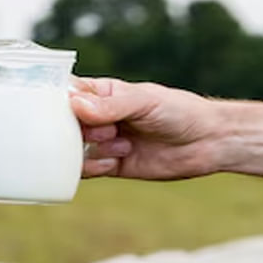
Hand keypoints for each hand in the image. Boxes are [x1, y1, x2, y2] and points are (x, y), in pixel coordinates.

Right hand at [70, 77, 226, 179]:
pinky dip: (93, 167)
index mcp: (103, 93)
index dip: (55, 100)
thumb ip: (111, 105)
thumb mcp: (145, 102)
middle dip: (75, 130)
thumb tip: (75, 105)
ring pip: (73, 149)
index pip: (66, 92)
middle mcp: (99, 117)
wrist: (207, 142)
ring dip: (90, 148)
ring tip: (118, 143)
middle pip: (64, 124)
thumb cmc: (179, 111)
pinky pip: (87, 169)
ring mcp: (104, 142)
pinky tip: (113, 162)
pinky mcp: (112, 165)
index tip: (56, 108)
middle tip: (103, 130)